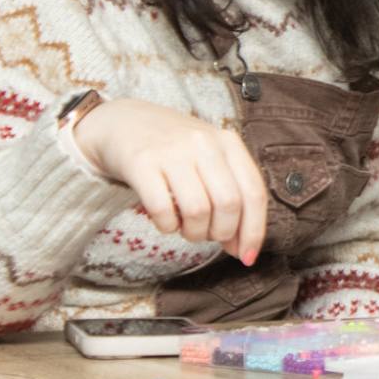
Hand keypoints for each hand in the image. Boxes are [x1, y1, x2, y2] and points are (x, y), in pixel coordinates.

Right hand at [70, 98, 268, 261]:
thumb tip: (243, 249)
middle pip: (229, 204)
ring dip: (195, 233)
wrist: (125, 122)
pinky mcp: (142, 163)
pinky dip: (168, 227)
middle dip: (222, 233)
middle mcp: (204, 143)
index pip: (254, 193)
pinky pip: (163, 210)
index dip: (254, 231)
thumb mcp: (210, 160)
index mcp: (228, 143)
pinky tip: (166, 221)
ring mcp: (172, 151)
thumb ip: (231, 197)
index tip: (247, 257)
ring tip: (187, 229)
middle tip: (208, 235)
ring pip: (198, 210)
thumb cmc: (175, 150)